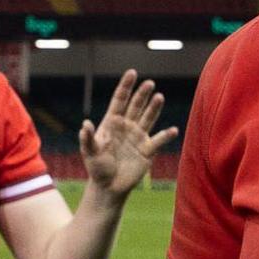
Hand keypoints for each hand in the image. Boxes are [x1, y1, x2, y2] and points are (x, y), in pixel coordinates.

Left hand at [80, 69, 180, 196]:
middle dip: (142, 94)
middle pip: (136, 106)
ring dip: (154, 108)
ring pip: (148, 118)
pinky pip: (159, 140)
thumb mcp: (89, 152)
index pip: (120, 100)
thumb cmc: (96, 167)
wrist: (109, 186)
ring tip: (159, 96)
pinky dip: (166, 135)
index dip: (126, 86)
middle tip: (149, 83)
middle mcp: (127, 126)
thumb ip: (88, 139)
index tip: (132, 72)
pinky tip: (173, 130)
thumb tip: (86, 124)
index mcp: (111, 123)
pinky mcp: (148, 150)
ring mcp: (138, 137)